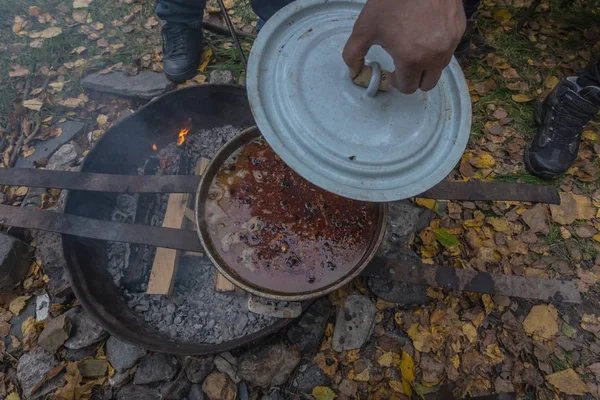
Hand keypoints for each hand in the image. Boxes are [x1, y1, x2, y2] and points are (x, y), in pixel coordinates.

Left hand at [342, 0, 465, 93]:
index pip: (407, 88)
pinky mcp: (459, 30)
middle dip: (414, 79)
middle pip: (427, 84)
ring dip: (427, 65)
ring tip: (414, 47)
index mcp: (411, 59)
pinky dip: (438, 48)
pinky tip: (426, 32)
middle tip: (403, 65)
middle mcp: (435, 56)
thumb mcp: (364, 28)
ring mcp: (450, 43)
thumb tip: (354, 73)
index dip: (397, 82)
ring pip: (440, 67)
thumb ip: (353, 55)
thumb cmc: (390, 1)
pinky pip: (449, 49)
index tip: (393, 72)